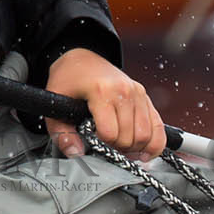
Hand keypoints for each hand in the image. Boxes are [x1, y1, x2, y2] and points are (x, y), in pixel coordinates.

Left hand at [43, 48, 165, 161]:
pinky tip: (143, 153)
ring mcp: (138, 94)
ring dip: (134, 149)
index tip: (92, 139)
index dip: (101, 143)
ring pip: (147, 136)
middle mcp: (125, 91)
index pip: (110, 133)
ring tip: (120, 148)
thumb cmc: (68, 80)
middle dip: (117, 148)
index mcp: (102, 91)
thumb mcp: (55, 104)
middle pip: (130, 137)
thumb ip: (61, 132)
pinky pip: (158, 128)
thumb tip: (75, 153)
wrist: (82, 59)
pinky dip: (154, 144)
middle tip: (105, 145)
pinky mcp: (146, 97)